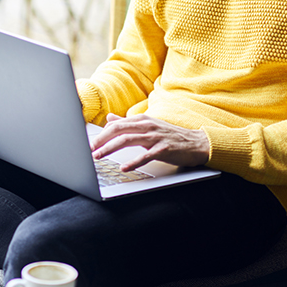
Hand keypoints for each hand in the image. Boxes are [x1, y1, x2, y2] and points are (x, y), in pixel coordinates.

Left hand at [90, 113, 209, 170]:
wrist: (197, 143)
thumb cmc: (171, 136)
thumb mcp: (148, 126)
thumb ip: (128, 123)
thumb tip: (110, 118)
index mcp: (142, 120)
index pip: (116, 124)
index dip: (100, 133)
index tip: (88, 143)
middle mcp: (147, 125)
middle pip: (118, 130)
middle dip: (100, 140)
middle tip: (89, 149)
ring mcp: (155, 136)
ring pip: (127, 140)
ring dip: (110, 148)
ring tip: (98, 156)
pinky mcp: (164, 149)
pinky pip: (145, 155)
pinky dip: (133, 162)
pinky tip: (124, 168)